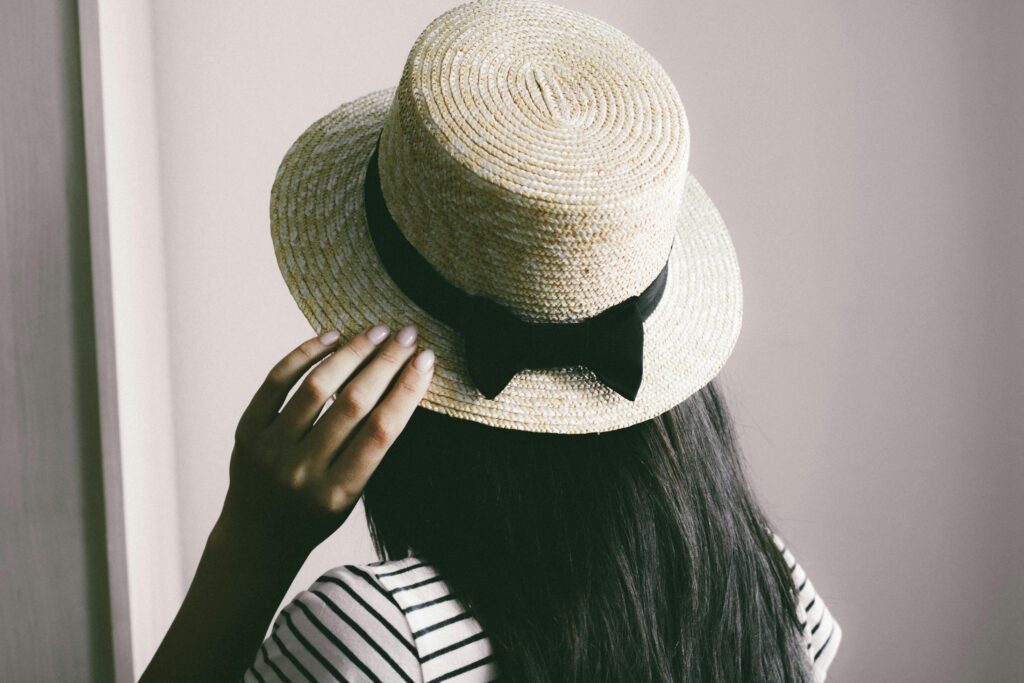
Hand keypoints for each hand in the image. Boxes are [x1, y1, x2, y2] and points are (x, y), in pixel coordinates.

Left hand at [214, 324, 433, 560]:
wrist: (258, 537)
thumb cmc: (317, 513)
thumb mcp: (352, 495)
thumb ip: (369, 448)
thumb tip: (400, 379)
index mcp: (338, 493)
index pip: (381, 432)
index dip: (407, 390)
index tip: (426, 359)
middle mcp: (302, 471)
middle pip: (352, 404)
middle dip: (386, 363)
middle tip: (407, 335)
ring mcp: (270, 450)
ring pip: (316, 387)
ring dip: (352, 353)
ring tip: (377, 331)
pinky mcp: (246, 432)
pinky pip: (277, 382)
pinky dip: (306, 355)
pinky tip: (331, 338)